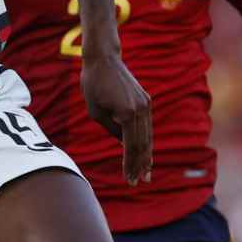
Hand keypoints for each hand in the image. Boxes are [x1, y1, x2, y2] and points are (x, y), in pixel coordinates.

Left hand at [81, 53, 151, 184]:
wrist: (103, 59)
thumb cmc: (93, 84)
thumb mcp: (96, 112)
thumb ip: (112, 129)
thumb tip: (123, 143)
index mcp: (127, 113)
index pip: (130, 147)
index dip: (130, 165)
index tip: (129, 180)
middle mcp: (140, 110)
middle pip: (142, 144)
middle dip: (140, 165)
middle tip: (139, 182)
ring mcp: (145, 104)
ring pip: (148, 136)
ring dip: (147, 156)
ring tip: (146, 173)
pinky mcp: (146, 100)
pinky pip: (147, 126)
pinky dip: (147, 140)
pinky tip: (146, 153)